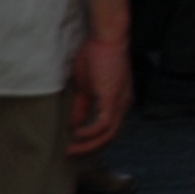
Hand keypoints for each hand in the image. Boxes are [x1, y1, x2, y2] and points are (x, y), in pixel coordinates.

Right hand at [67, 36, 132, 157]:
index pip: (109, 129)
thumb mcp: (86, 87)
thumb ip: (82, 107)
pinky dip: (90, 132)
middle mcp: (124, 105)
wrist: (106, 38)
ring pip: (108, 134)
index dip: (93, 141)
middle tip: (70, 155)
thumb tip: (74, 125)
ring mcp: (121, 102)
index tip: (74, 147)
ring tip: (71, 150)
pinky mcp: (114, 98)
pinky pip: (104, 123)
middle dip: (90, 149)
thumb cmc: (96, 57)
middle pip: (110, 136)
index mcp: (118, 102)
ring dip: (88, 145)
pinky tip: (77, 134)